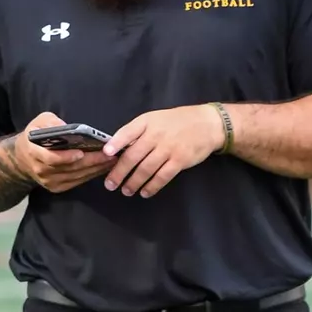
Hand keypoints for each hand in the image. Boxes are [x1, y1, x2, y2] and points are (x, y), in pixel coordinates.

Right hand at [13, 111, 113, 193]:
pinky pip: (78, 181)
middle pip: (70, 168)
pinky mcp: (57, 187)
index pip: (51, 158)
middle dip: (92, 161)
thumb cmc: (34, 137)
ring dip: (96, 168)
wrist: (22, 158)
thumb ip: (51, 122)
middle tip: (110, 154)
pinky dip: (92, 174)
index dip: (66, 156)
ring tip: (112, 160)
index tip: (81, 152)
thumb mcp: (39, 122)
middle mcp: (41, 170)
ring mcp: (49, 181)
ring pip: (77, 176)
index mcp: (34, 152)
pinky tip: (103, 167)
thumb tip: (67, 127)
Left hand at [102, 105, 224, 197]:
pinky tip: (145, 192)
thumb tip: (117, 147)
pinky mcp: (180, 161)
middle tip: (110, 184)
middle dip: (119, 172)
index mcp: (146, 122)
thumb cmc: (176, 121)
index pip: (127, 132)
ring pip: (146, 169)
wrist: (207, 124)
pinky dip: (152, 186)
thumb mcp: (154, 119)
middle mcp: (155, 135)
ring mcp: (168, 149)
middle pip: (133, 156)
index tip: (105, 154)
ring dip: (133, 182)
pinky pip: (162, 176)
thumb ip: (137, 131)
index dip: (115, 143)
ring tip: (126, 191)